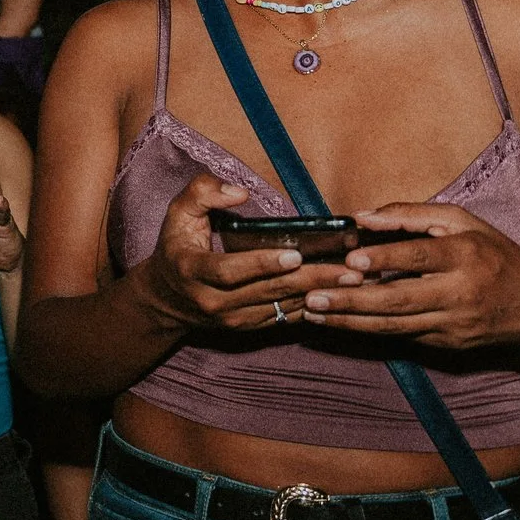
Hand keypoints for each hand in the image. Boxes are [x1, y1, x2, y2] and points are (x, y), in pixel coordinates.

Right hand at [133, 174, 353, 332]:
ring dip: (318, 295)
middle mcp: (211, 301)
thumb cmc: (176, 247)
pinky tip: (337, 296)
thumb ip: (202, 193)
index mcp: (192, 270)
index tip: (294, 255)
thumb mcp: (177, 213)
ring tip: (353, 281)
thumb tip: (239, 192)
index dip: (262, 264)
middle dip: (309, 280)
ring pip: (279, 307)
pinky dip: (309, 307)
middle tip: (347, 269)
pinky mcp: (246, 327)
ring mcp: (230, 319)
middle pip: (265, 291)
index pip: (229, 271)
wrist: (166, 298)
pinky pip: (281, 318)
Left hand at [300, 203, 519, 350]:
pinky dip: (369, 330)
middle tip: (314, 296)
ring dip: (351, 320)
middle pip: (400, 298)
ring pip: (395, 324)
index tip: (352, 260)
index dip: (386, 258)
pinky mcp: (447, 343)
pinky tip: (339, 323)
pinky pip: (402, 335)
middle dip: (353, 300)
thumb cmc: (494, 254)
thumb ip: (411, 215)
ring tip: (314, 312)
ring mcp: (453, 323)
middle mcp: (460, 292)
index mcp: (466, 255)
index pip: (421, 256)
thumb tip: (362, 216)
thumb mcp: (463, 222)